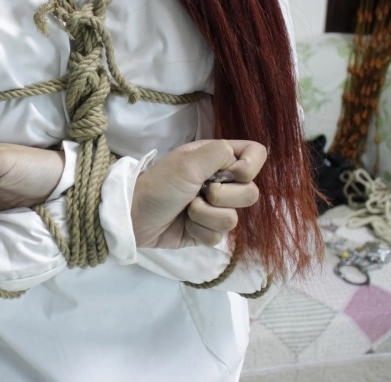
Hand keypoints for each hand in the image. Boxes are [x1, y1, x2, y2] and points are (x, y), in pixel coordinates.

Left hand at [131, 140, 266, 248]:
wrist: (134, 217)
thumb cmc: (159, 184)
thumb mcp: (188, 162)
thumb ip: (220, 153)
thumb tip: (241, 163)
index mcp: (217, 158)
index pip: (256, 155)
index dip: (251, 166)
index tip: (234, 173)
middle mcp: (220, 181)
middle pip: (250, 193)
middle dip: (223, 197)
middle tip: (199, 192)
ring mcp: (215, 208)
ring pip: (234, 219)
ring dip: (206, 215)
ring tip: (186, 209)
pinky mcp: (207, 231)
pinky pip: (219, 236)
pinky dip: (199, 230)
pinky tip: (185, 225)